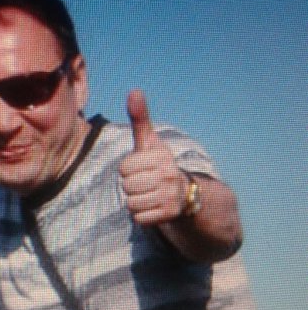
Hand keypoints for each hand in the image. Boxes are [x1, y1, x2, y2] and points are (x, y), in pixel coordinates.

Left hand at [119, 89, 187, 225]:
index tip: (141, 169)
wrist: (185, 194)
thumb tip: (134, 91)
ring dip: (136, 201)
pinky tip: (152, 207)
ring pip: (131, 203)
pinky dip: (142, 215)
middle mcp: (168, 175)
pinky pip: (139, 218)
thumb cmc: (158, 165)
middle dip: (131, 186)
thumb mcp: (149, 142)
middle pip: (127, 186)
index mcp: (161, 157)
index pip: (124, 168)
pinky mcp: (169, 215)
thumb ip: (140, 119)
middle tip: (144, 184)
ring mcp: (170, 196)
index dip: (128, 169)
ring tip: (148, 195)